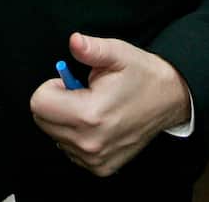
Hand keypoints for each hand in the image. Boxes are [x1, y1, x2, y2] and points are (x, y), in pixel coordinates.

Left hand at [30, 33, 190, 177]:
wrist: (170, 101)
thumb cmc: (142, 75)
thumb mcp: (117, 53)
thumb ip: (91, 48)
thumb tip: (74, 41)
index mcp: (90, 114)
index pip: (39, 104)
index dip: (51, 87)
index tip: (70, 82)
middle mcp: (90, 143)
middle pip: (42, 121)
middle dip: (55, 103)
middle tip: (81, 93)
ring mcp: (95, 160)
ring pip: (55, 136)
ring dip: (64, 121)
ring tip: (91, 107)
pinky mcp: (101, 168)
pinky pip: (70, 150)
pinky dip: (75, 135)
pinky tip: (96, 123)